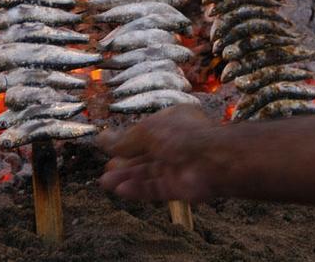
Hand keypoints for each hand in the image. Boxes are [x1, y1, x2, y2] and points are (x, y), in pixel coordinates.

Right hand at [98, 105, 220, 201]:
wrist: (213, 161)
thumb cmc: (182, 136)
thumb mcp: (146, 132)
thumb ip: (125, 139)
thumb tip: (101, 139)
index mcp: (173, 123)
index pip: (146, 132)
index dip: (127, 140)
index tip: (108, 147)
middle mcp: (176, 144)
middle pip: (145, 156)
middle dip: (125, 163)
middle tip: (107, 169)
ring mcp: (178, 167)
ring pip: (148, 174)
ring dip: (127, 178)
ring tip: (106, 182)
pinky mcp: (179, 187)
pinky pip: (155, 188)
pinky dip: (138, 189)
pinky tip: (120, 190)